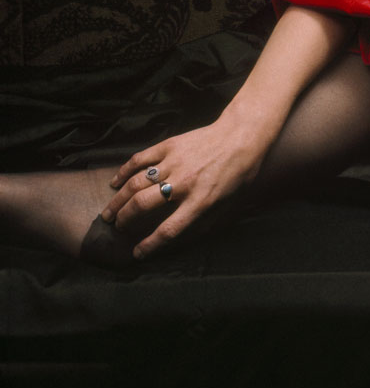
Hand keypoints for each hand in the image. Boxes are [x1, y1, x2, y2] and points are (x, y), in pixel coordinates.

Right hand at [100, 116, 270, 259]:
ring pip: (135, 184)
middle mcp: (183, 183)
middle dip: (124, 220)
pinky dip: (124, 171)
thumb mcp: (231, 202)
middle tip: (117, 227)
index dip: (150, 245)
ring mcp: (174, 163)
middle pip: (142, 206)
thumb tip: (186, 238)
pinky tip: (115, 182)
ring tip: (109, 212)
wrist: (242, 134)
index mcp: (200, 200)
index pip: (169, 229)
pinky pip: (140, 159)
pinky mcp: (169, 145)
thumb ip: (207, 220)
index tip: (137, 253)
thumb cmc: (241, 171)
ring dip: (118, 200)